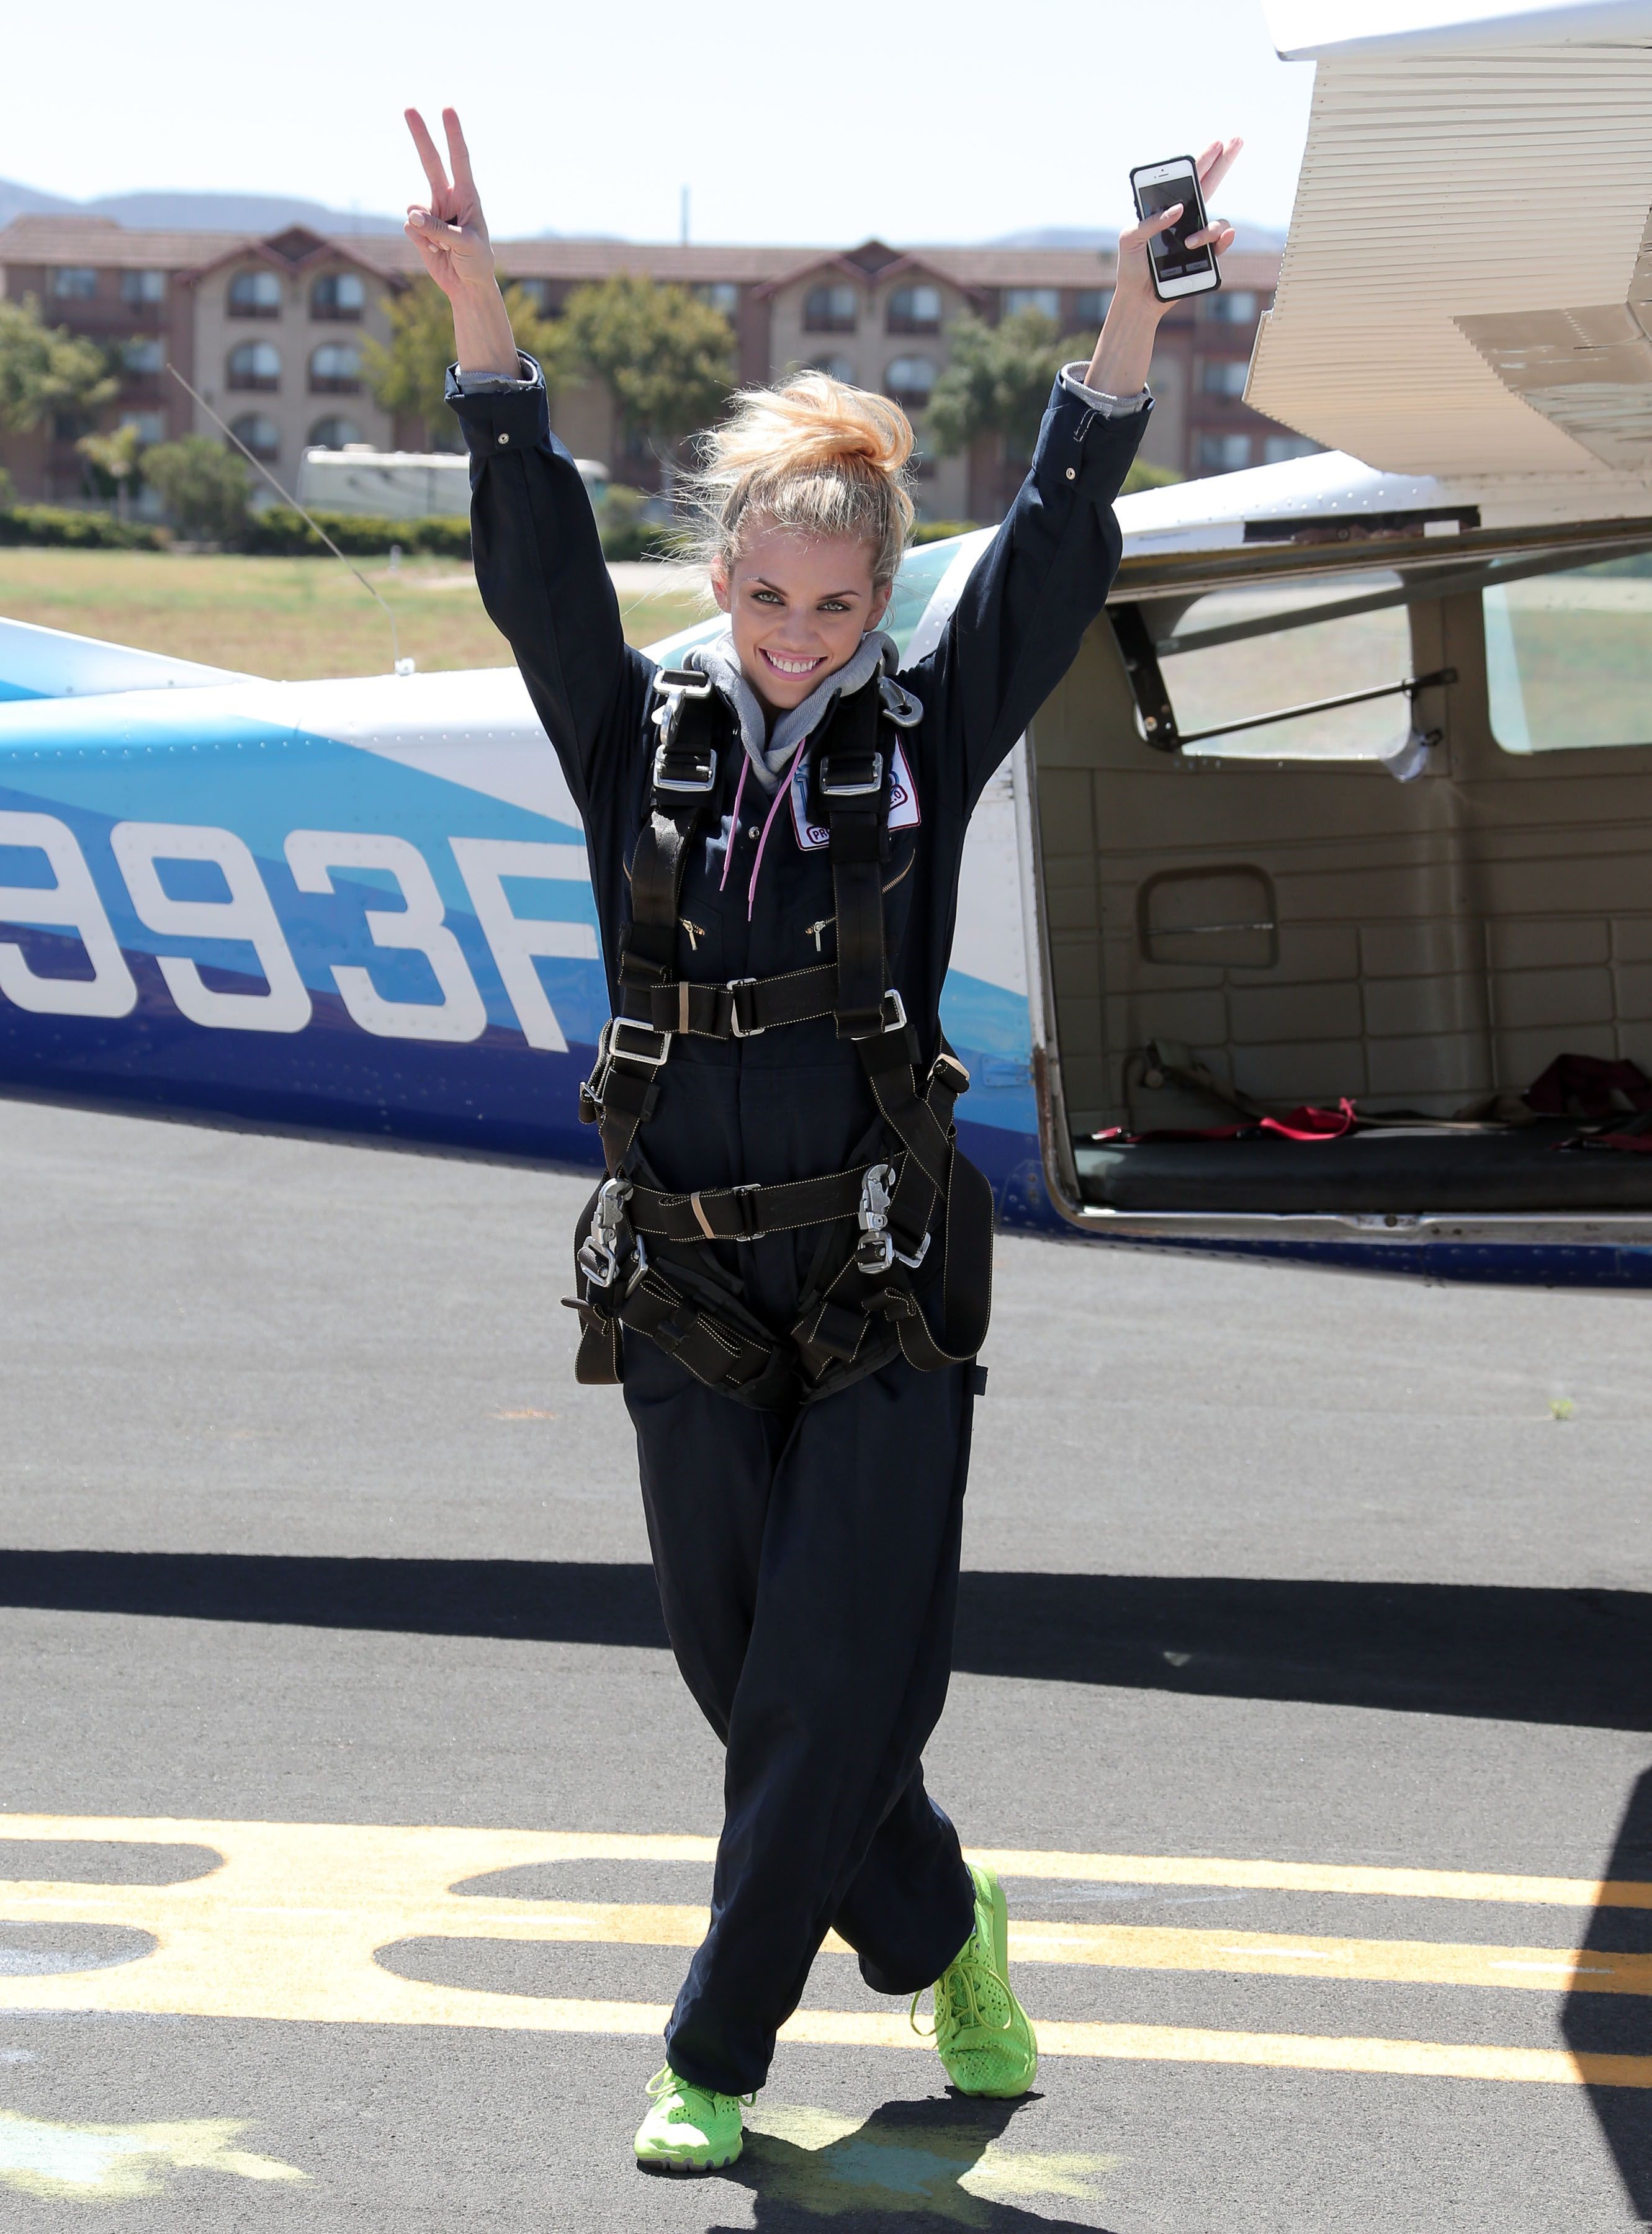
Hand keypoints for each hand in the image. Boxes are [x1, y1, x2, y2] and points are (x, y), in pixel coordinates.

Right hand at [404, 106, 495, 298]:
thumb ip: (440, 229)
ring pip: (415, 208)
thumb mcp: (466, 245)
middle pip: (430, 161)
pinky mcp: (419, 229)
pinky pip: (411, 228)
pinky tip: (436, 252)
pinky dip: (421, 242)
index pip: (459, 159)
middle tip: (408, 107)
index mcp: (467, 196)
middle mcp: (447, 198)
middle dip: (420, 135)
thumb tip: (412, 215)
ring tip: (445, 247)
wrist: (468, 286)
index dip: (453, 134)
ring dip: (427, 230)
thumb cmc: (477, 262)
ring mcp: (431, 212)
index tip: (447, 109)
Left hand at [1113, 138, 1242, 318]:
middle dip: (1224, 163)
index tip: (1216, 144)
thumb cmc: (1132, 266)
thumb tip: (1178, 209)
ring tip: (1189, 243)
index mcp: (1169, 210)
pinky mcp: (1205, 259)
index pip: (1189, 181)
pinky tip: (1222, 239)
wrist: (1138, 298)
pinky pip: (1222, 244)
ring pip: (1218, 222)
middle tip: (1237, 140)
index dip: (1203, 161)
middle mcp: (1187, 221)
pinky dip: (1223, 240)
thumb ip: (1149, 222)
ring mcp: (1199, 238)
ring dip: (1208, 229)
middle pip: (1211, 186)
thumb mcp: (1130, 238)